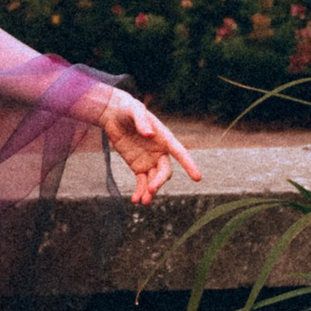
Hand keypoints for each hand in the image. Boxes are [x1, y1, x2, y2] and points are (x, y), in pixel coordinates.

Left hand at [96, 90, 201, 206]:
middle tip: (151, 190)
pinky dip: (140, 192)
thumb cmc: (127, 108)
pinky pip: (142, 182)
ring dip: (150, 192)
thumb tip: (150, 134)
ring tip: (142, 202)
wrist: (113, 114)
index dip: (189, 165)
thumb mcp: (134, 110)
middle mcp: (160, 152)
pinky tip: (135, 200)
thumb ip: (142, 121)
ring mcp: (149, 160)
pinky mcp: (137, 166)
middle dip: (160, 181)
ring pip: (154, 180)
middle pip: (165, 171)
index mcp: (165, 138)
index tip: (197, 178)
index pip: (180, 153)